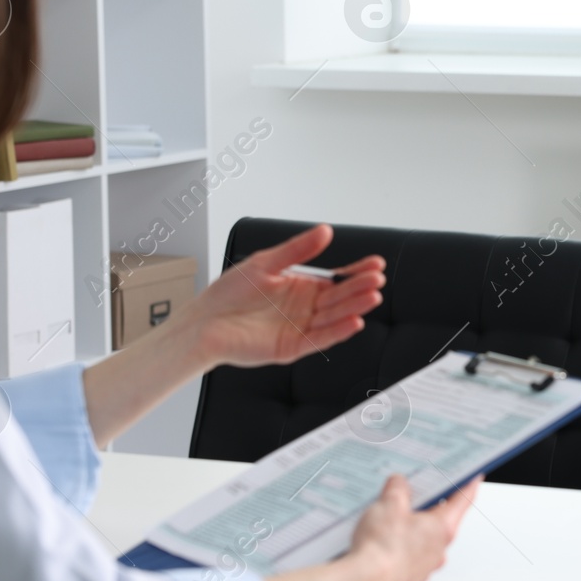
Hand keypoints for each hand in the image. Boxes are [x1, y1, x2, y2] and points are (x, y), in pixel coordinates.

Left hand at [178, 223, 384, 369]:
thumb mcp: (265, 263)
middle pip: (339, 298)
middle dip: (360, 288)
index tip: (375, 264)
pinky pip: (320, 339)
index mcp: (301, 288)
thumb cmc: (229, 294)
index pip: (336, 280)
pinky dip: (338, 331)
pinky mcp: (291, 348)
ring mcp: (299, 328)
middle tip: (377, 279)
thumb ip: (297, 250)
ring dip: (354, 308)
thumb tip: (324, 232)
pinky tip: (354, 321)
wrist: (203, 322)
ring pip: (334, 318)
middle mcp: (304, 309)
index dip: (356, 273)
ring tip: (372, 296)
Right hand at [348, 473, 480, 580]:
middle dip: (431, 503)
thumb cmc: (381, 546)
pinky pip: (410, 554)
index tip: (474, 475)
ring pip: (425, 539)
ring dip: (414, 526)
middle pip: (442, 519)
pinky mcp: (408, 577)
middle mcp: (439, 549)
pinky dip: (402, 544)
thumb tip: (399, 483)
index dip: (468, 483)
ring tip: (393, 514)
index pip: (463, 499)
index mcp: (442, 527)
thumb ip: (398, 488)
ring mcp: (424, 566)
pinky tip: (384, 538)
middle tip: (419, 488)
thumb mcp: (389, 503)